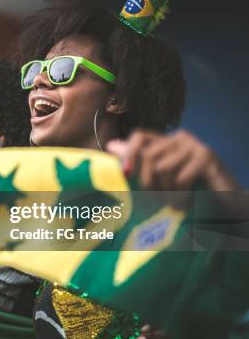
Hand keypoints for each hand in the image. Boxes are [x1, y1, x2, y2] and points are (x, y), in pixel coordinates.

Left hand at [107, 129, 239, 190]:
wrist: (226, 202)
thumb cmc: (190, 191)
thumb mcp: (162, 177)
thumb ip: (139, 160)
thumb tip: (111, 145)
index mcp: (167, 141)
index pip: (139, 136)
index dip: (129, 152)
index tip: (125, 173)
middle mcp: (180, 138)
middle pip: (148, 156)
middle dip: (149, 182)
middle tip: (159, 199)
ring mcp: (194, 145)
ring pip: (162, 168)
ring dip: (166, 191)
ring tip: (176, 201)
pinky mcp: (207, 156)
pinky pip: (180, 176)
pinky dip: (181, 193)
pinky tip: (186, 201)